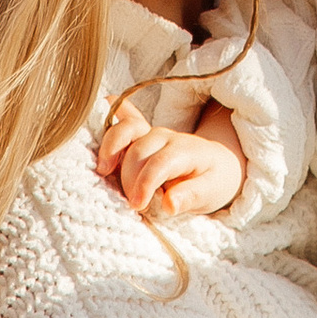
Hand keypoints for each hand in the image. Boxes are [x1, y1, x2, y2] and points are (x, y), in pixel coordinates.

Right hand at [113, 122, 246, 219]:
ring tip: (103, 170)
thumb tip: (169, 205)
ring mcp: (151, 132)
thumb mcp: (211, 193)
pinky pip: (124, 117)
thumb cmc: (213, 181)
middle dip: (129, 178)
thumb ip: (190, 198)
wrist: (217, 164)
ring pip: (126, 130)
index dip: (145, 183)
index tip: (138, 205)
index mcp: (185, 150)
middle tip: (133, 204)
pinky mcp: (141, 134)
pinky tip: (99, 112)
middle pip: (138, 151)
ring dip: (111, 148)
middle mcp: (166, 136)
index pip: (160, 162)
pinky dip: (111, 114)